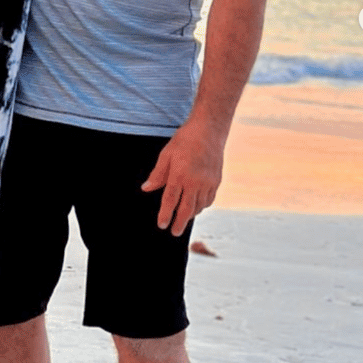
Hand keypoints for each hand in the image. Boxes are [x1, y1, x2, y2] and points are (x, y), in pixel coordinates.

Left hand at [141, 120, 225, 235]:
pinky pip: (209, 199)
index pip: (170, 200)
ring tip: (183, 219)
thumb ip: (157, 174)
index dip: (165, 214)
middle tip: (174, 232)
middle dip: (179, 222)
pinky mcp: (216, 181)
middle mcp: (195, 181)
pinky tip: (196, 207)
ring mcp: (208, 182)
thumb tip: (146, 189)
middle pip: (187, 208)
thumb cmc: (184, 140)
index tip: (162, 225)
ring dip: (191, 214)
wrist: (209, 130)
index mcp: (180, 175)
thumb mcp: (166, 155)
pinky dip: (202, 206)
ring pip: (199, 206)